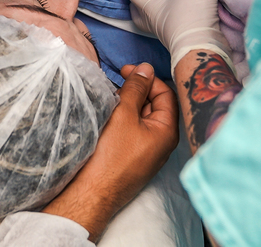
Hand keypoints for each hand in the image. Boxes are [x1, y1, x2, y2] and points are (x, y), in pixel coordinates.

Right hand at [42, 63, 177, 239]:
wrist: (93, 192)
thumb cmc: (111, 154)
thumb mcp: (124, 115)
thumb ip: (136, 88)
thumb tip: (146, 68)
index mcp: (167, 131)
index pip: (165, 93)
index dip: (147, 78)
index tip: (126, 70)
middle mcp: (162, 142)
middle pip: (155, 105)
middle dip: (137, 90)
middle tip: (116, 83)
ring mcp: (148, 151)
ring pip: (142, 117)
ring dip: (129, 104)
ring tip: (110, 98)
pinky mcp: (134, 157)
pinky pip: (134, 130)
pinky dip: (124, 118)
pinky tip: (109, 114)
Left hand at [125, 0, 228, 63]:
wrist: (204, 53)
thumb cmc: (193, 18)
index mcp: (148, 5)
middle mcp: (151, 20)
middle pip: (136, 5)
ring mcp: (163, 33)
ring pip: (151, 17)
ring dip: (158, 4)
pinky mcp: (178, 40)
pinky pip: (168, 25)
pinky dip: (174, 13)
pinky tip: (190, 6)